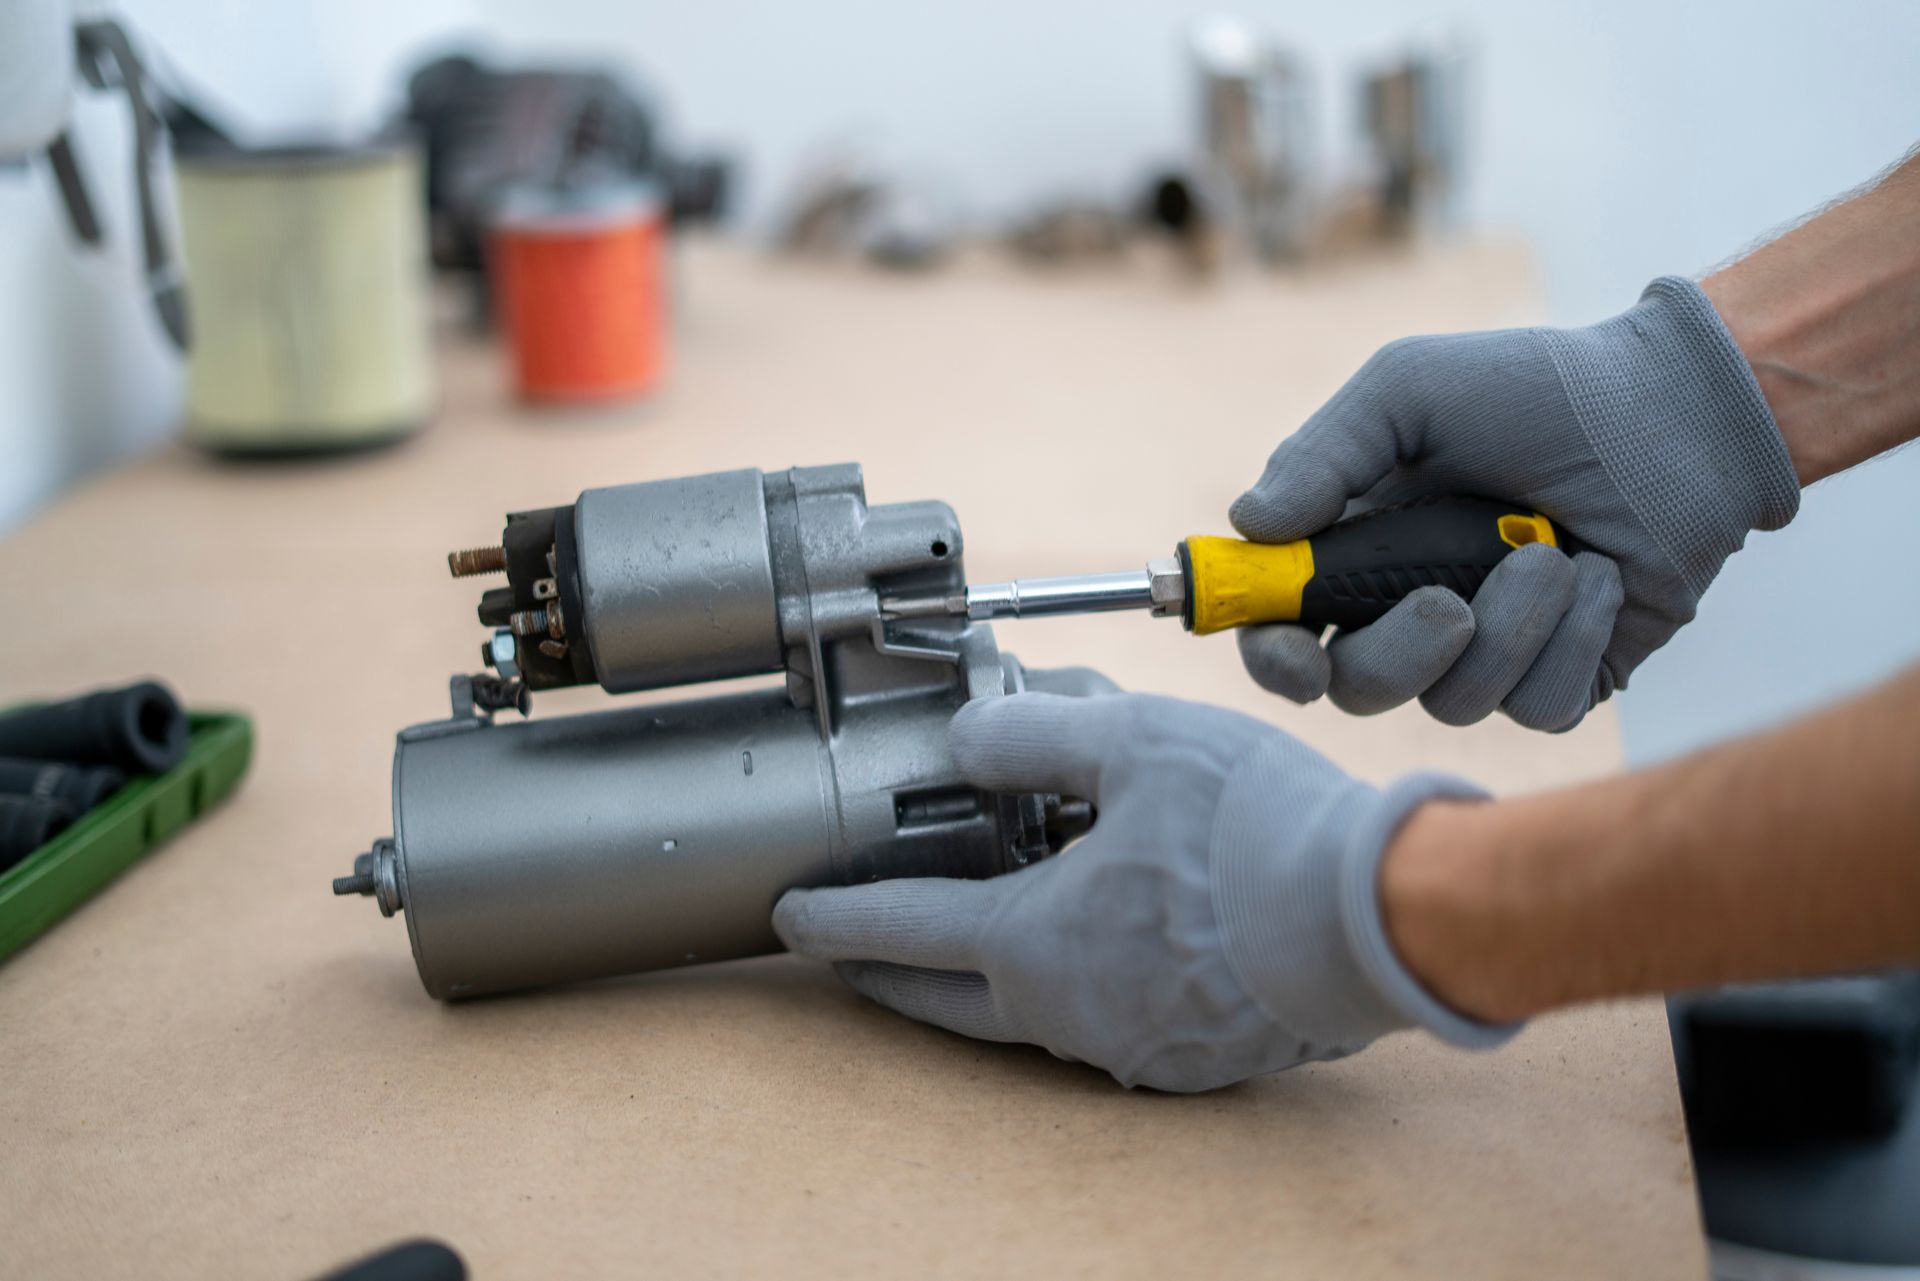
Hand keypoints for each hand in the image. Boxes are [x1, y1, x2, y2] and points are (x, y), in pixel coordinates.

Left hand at [773, 691, 1505, 1092]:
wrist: (1382, 917)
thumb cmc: (1260, 830)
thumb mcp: (1133, 744)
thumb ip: (1031, 734)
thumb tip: (967, 737)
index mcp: (1038, 943)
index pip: (904, 930)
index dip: (838, 918)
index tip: (790, 917)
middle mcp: (1070, 1013)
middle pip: (943, 1001)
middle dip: (885, 973)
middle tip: (848, 953)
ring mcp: (1130, 1045)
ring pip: (1022, 1017)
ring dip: (977, 981)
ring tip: (962, 943)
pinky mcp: (1188, 1056)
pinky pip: (1097, 1024)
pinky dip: (1064, 988)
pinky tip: (1085, 951)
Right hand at [1230, 277, 1800, 730]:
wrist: (1678, 416)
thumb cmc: (1538, 392)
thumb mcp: (1411, 389)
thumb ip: (1324, 452)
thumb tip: (1248, 522)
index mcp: (1354, 549)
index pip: (1280, 632)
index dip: (1273, 658)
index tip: (1295, 657)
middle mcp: (1408, 611)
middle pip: (1357, 689)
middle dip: (1400, 655)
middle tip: (1449, 604)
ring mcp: (1485, 653)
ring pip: (1455, 703)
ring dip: (1512, 625)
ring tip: (1557, 549)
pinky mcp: (1562, 680)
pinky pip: (1541, 705)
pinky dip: (1573, 639)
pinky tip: (1601, 576)